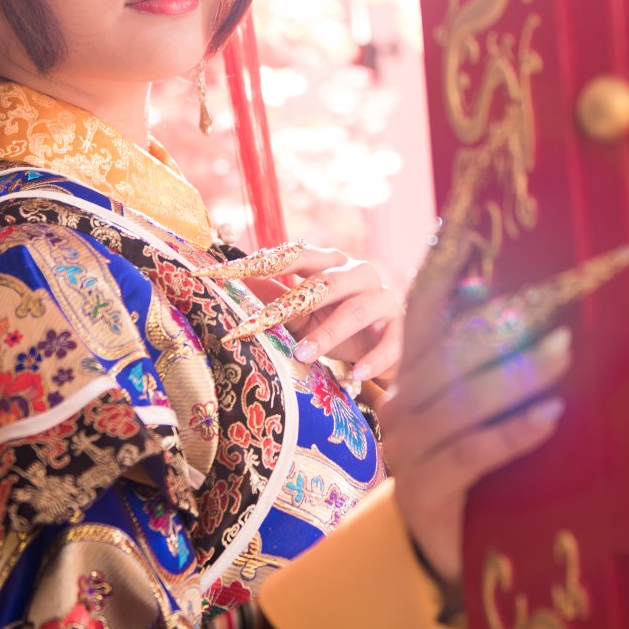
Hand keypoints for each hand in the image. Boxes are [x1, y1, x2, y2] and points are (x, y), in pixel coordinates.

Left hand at [244, 246, 404, 381]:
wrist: (386, 347)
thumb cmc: (339, 325)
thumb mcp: (304, 314)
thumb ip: (277, 300)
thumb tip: (236, 288)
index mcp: (332, 263)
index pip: (296, 255)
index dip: (262, 262)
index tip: (226, 272)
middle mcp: (360, 273)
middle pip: (327, 282)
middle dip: (294, 303)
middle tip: (263, 322)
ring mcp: (383, 299)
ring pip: (356, 310)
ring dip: (328, 333)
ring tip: (302, 355)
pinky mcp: (401, 328)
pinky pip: (389, 342)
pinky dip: (372, 358)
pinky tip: (356, 373)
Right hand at [378, 257, 571, 585]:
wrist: (458, 562)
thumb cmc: (486, 474)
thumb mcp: (490, 410)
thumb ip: (499, 359)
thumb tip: (534, 296)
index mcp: (415, 374)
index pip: (423, 306)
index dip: (443, 263)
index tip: (467, 217)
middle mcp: (402, 404)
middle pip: (451, 351)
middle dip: (506, 325)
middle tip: (562, 305)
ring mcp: (406, 450)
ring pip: (461, 401)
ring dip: (517, 376)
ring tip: (567, 355)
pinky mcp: (422, 494)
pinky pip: (469, 454)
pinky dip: (512, 433)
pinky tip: (550, 416)